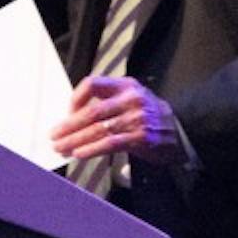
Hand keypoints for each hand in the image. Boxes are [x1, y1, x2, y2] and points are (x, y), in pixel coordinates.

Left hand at [50, 76, 187, 168]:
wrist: (182, 131)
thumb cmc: (151, 116)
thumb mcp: (132, 98)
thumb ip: (108, 101)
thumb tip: (74, 117)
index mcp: (125, 85)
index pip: (92, 84)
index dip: (75, 98)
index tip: (67, 113)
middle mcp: (131, 98)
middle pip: (92, 111)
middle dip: (69, 126)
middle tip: (55, 135)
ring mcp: (136, 118)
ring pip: (98, 129)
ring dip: (76, 140)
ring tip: (62, 147)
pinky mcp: (141, 137)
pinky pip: (110, 143)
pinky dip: (92, 149)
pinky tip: (79, 153)